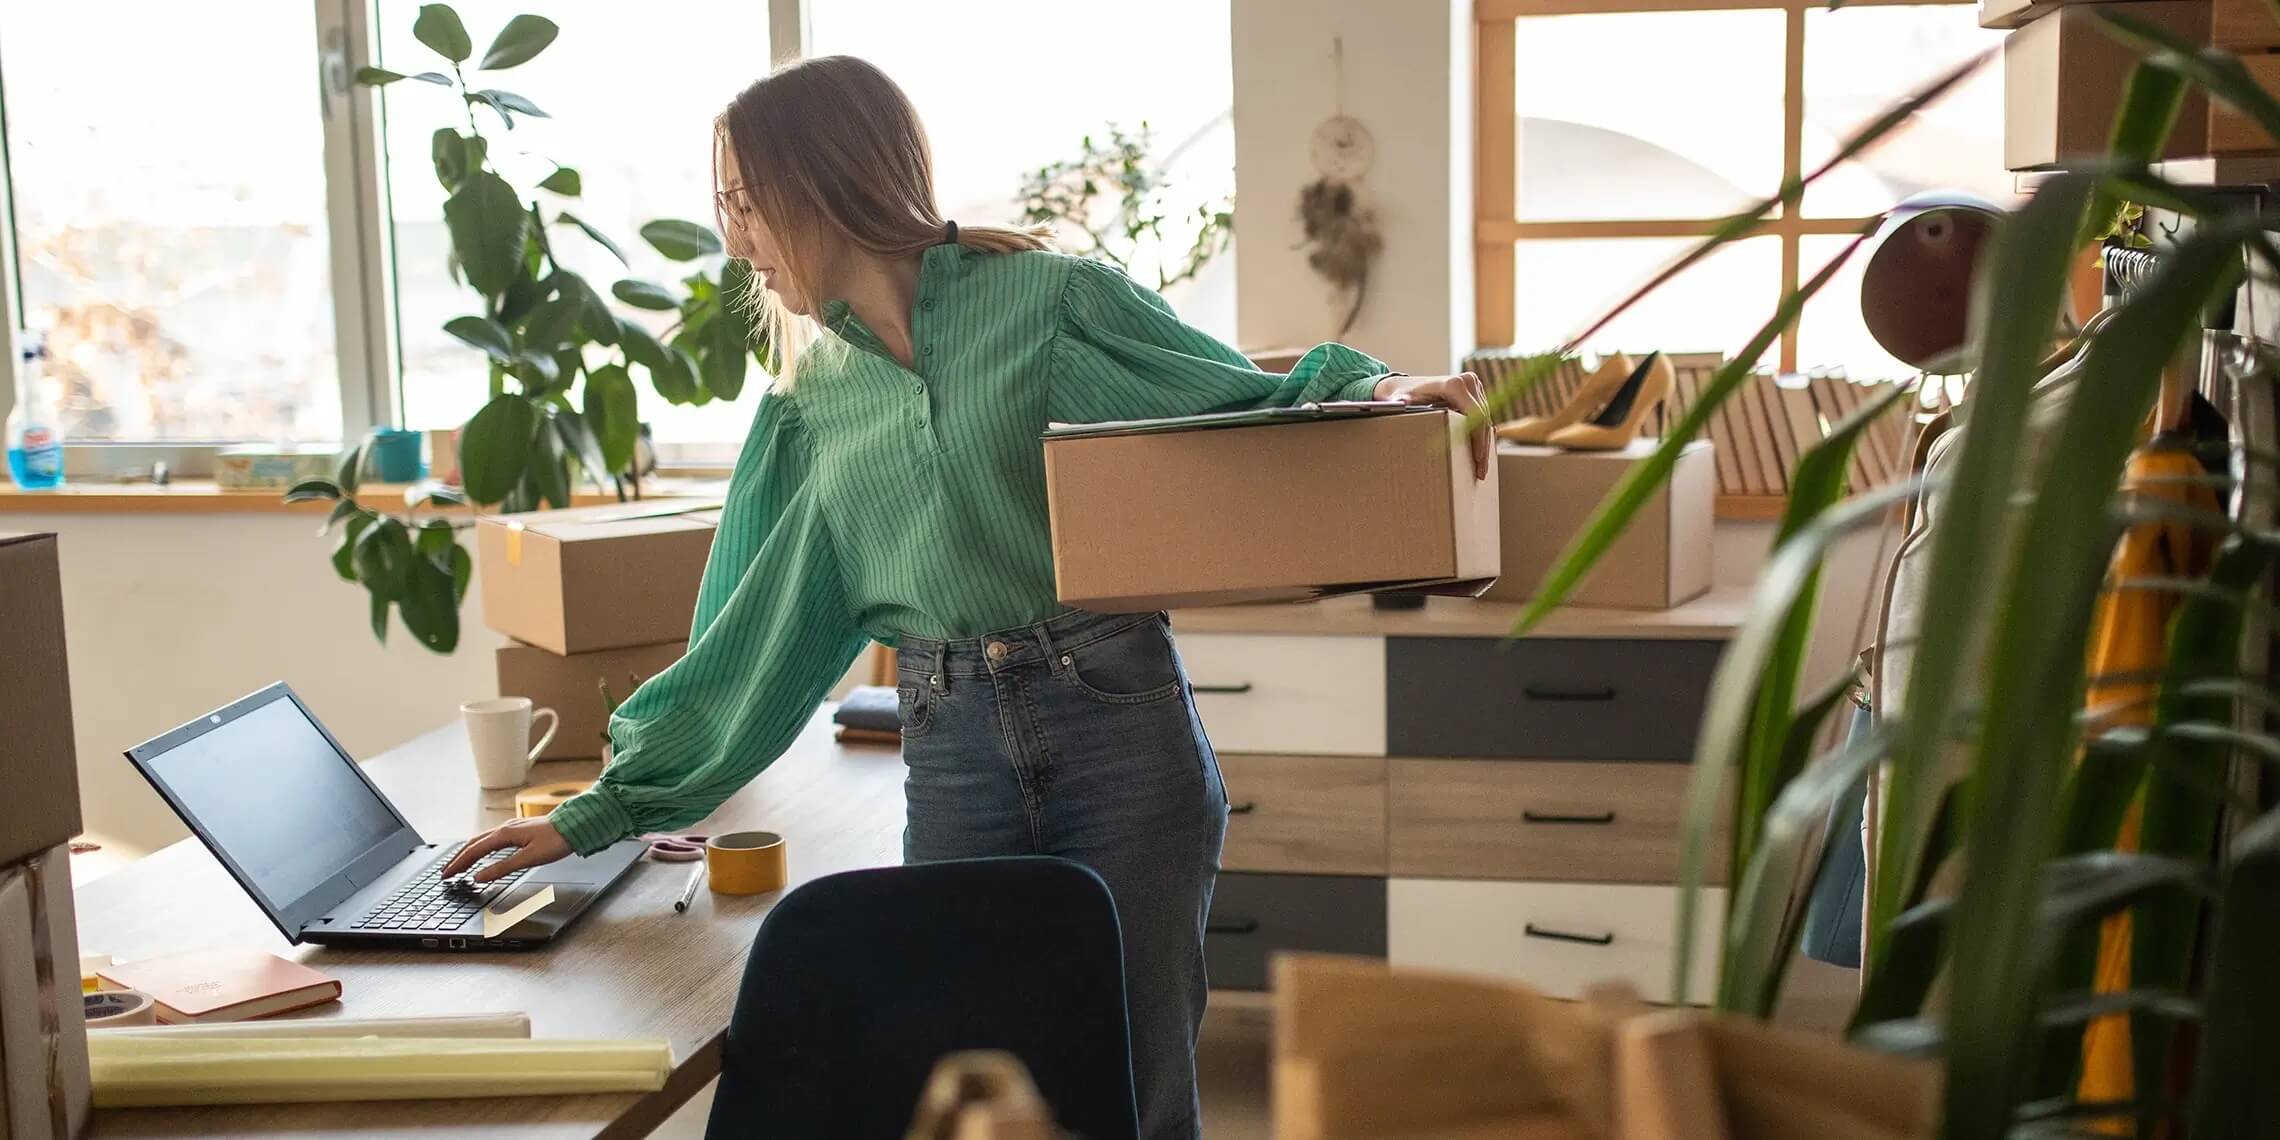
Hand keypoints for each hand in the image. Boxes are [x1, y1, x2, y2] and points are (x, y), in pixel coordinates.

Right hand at [439, 817, 570, 882]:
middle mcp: (505, 828)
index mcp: (504, 834)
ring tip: (458, 863)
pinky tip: (482, 852)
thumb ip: (502, 868)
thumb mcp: (529, 858)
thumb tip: (480, 876)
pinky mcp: (518, 830)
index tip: (446, 875)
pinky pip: (491, 839)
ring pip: (482, 840)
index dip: (458, 864)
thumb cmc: (557, 840)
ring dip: (468, 852)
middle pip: (473, 844)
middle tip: (446, 872)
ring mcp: (511, 828)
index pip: (474, 851)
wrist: (576, 825)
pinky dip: (480, 847)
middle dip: (458, 858)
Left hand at [1374, 372, 1491, 479]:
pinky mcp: (1476, 393)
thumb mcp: (1401, 401)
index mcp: (1453, 384)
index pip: (1474, 414)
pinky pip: (1483, 417)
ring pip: (1485, 419)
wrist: (1405, 386)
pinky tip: (1480, 454)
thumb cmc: (1402, 396)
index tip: (1477, 458)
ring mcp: (1474, 385)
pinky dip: (1482, 436)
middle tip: (1481, 472)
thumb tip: (1401, 405)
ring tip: (1481, 468)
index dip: (1477, 437)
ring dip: (1485, 444)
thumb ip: (1401, 404)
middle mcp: (1467, 381)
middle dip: (1483, 447)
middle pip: (1482, 419)